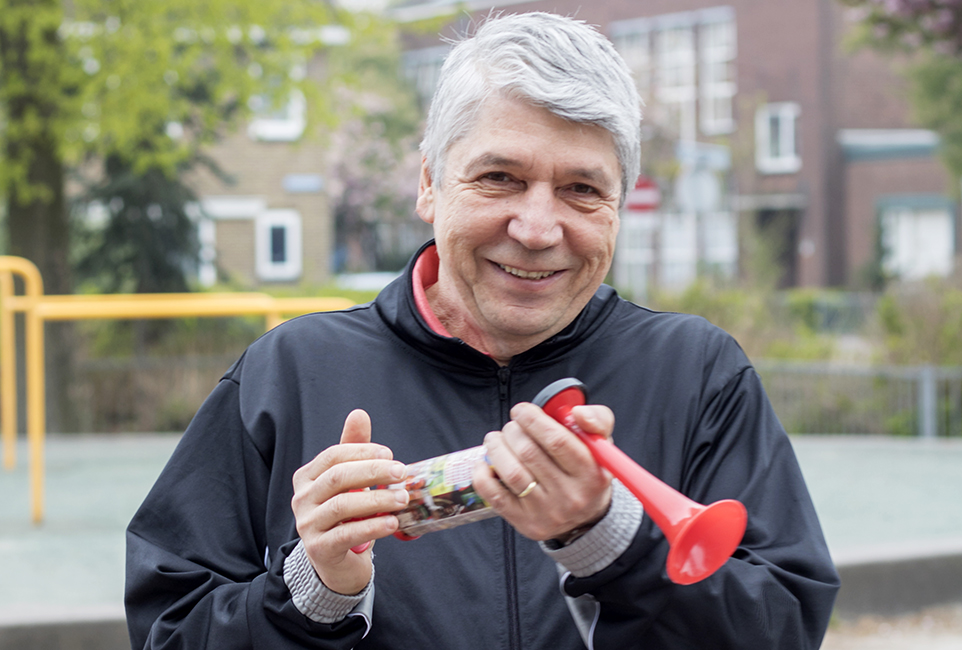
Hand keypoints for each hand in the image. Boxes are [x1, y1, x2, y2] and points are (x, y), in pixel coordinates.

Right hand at [291, 409, 408, 594]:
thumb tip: (359, 414)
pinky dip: (372, 527)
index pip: (333, 456)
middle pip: (337, 478)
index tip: (391, 454)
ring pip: (341, 506)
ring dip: (377, 500)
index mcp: (307, 477)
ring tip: (403, 499)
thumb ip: (354, 449)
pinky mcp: (319, 549)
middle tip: (402, 473)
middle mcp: (301, 499)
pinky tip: (393, 523)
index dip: (363, 452)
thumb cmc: (345, 514)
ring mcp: (307, 525)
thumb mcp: (350, 481)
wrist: (336, 561)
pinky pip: (346, 534)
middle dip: (373, 472)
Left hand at [472, 402, 613, 541]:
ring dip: (496, 448)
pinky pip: (495, 496)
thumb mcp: (601, 445)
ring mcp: (546, 512)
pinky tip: (487, 462)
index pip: (557, 440)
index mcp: (591, 473)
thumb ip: (596, 420)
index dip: (533, 420)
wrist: (586, 518)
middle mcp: (570, 496)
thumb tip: (577, 413)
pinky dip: (483, 474)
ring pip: (511, 473)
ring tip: (495, 439)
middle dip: (513, 431)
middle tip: (511, 426)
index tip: (521, 410)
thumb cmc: (588, 471)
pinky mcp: (525, 522)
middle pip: (529, 453)